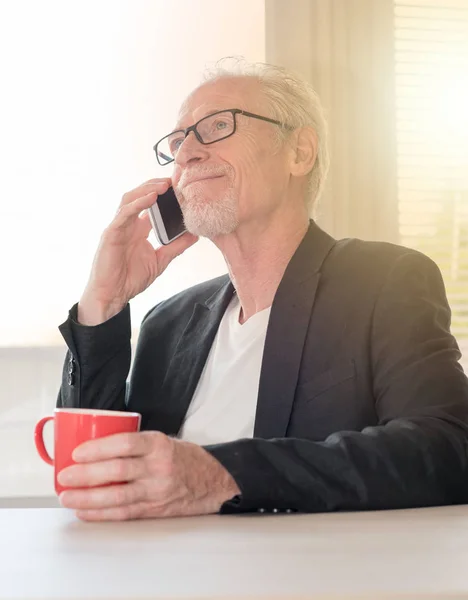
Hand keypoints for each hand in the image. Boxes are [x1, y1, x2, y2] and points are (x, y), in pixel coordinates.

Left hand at [57, 431, 240, 520]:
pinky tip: (85, 511)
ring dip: (88, 498)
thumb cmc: (185, 458)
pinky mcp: (155, 510)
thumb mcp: (164, 441)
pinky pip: (124, 513)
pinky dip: (101, 514)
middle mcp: (159, 468)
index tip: (78, 452)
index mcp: (160, 445)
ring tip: (67, 497)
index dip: (99, 448)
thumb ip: (136, 444)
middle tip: (65, 476)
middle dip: (86, 475)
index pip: (126, 444)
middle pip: (117, 472)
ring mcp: (157, 491)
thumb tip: (97, 445)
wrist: (213, 482)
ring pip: (117, 497)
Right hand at [78, 178, 197, 324]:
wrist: (112, 296)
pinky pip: (124, 214)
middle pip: (139, 195)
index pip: (151, 204)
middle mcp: (128, 224)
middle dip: (155, 185)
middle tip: (175, 179)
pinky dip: (137, 204)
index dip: (163, 193)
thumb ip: (176, 246)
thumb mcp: (160, 260)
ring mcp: (118, 227)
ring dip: (147, 189)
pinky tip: (151, 198)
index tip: (180, 185)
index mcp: (138, 229)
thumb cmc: (130, 279)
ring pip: (130, 199)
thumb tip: (195, 235)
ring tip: (164, 185)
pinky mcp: (111, 234)